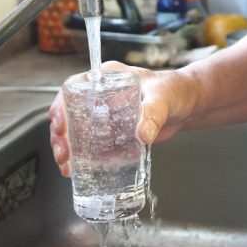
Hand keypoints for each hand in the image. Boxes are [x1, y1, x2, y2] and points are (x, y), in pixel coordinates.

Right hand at [49, 61, 196, 175]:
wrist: (187, 105)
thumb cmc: (175, 91)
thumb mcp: (163, 98)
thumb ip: (153, 114)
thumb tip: (142, 134)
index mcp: (109, 77)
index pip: (75, 86)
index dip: (61, 104)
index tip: (59, 123)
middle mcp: (101, 93)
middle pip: (69, 110)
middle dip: (60, 132)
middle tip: (63, 152)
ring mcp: (104, 113)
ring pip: (75, 128)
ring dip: (65, 146)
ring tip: (66, 165)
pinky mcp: (111, 131)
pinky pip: (89, 142)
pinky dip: (80, 155)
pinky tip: (75, 169)